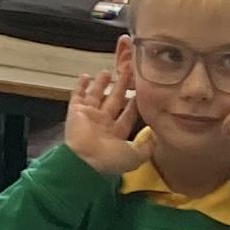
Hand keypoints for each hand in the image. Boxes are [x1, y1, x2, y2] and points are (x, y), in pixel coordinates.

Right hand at [59, 61, 147, 176]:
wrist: (84, 159)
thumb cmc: (109, 158)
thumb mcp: (134, 157)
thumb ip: (145, 148)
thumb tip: (154, 139)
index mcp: (116, 133)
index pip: (127, 115)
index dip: (133, 105)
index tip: (140, 92)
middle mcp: (103, 122)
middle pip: (114, 100)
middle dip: (121, 87)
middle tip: (127, 72)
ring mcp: (89, 115)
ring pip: (96, 96)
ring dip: (101, 84)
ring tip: (107, 71)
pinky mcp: (75, 110)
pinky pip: (78, 96)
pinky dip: (81, 86)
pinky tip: (85, 76)